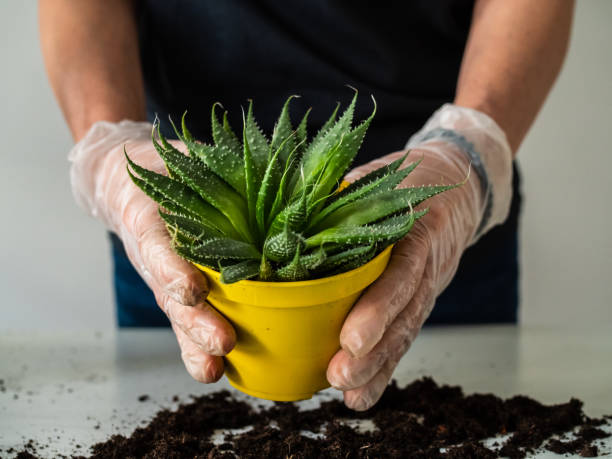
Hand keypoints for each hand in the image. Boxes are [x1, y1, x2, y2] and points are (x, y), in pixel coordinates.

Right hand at [69, 121, 235, 381]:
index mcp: (150, 220)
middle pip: (171, 296)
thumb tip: (280, 165)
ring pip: (178, 316)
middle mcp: (156, 256)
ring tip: (216, 369)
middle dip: (197, 322)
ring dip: (197, 343)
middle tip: (222, 343)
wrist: (126, 180)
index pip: (158, 247)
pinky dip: (201, 343)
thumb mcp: (181, 160)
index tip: (192, 291)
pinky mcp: (178, 285)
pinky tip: (223, 368)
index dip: (174, 271)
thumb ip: (211, 165)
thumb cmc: (162, 170)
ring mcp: (164, 276)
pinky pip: (188, 316)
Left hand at [326, 104, 513, 409]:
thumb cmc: (412, 176)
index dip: (379, 308)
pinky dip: (384, 367)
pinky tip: (360, 395)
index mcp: (418, 228)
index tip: (351, 338)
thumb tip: (292, 205)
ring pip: (406, 332)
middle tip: (339, 376)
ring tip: (346, 393)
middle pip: (405, 314)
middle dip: (374, 352)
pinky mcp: (420, 297)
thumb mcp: (382, 172)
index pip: (402, 273)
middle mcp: (427, 263)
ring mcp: (427, 284)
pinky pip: (404, 334)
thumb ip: (345, 190)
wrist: (458, 184)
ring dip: (377, 367)